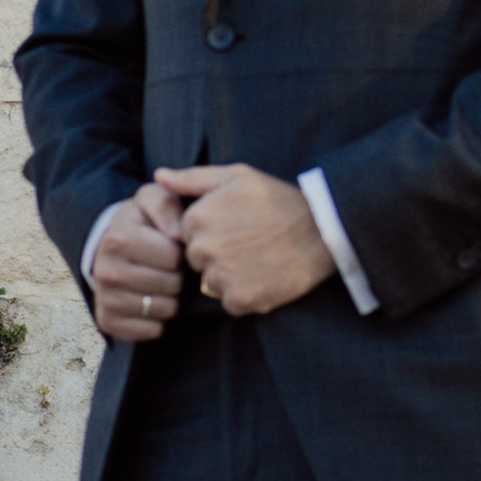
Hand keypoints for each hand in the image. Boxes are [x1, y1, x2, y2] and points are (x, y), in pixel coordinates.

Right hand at [90, 181, 187, 344]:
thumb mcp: (151, 200)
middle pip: (171, 285)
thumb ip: (166, 204)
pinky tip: (151, 302)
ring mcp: (105, 299)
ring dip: (171, 298)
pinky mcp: (108, 322)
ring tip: (159, 283)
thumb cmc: (140, 223)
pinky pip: (152, 331)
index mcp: (118, 239)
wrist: (109, 248)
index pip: (174, 258)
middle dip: (177, 276)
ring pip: (165, 309)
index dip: (180, 253)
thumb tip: (177, 234)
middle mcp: (106, 271)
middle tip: (166, 267)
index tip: (171, 247)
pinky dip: (159, 320)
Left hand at [158, 163, 332, 316]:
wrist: (323, 228)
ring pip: (212, 283)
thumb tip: (158, 177)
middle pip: (197, 261)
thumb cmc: (278, 199)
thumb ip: (192, 178)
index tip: (235, 226)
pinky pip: (230, 303)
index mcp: (198, 218)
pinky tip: (265, 276)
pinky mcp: (241, 299)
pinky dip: (246, 295)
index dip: (211, 232)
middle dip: (217, 255)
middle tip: (249, 243)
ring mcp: (221, 276)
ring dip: (230, 276)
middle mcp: (204, 248)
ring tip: (258, 258)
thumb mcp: (236, 176)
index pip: (187, 235)